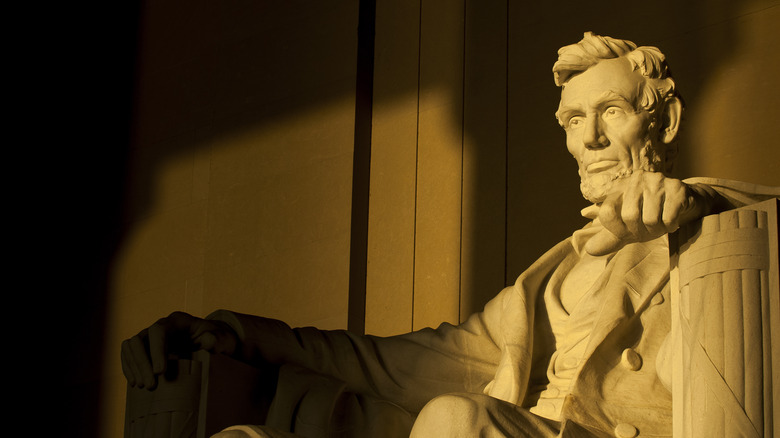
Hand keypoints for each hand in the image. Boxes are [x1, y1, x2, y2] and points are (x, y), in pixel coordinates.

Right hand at [121, 311, 237, 389]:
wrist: (214, 342)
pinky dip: (129, 368)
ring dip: (134, 366)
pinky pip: (129, 354)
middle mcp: (161, 326)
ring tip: (143, 386)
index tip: (160, 372)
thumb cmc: (219, 339)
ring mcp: (151, 337)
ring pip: (131, 346)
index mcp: (178, 321)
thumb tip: (207, 341)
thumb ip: (217, 340)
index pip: (159, 331)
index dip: (156, 350)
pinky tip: (135, 383)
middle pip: (140, 339)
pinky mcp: (146, 348)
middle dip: (142, 363)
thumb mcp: (224, 339)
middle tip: (151, 385)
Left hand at [583, 171, 714, 255]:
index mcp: (620, 188)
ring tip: (661, 222)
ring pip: (650, 219)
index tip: (628, 231)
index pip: (606, 213)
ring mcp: (657, 181)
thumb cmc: (651, 216)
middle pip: (629, 216)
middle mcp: (636, 180)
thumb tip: (589, 250)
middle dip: (640, 230)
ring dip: (657, 228)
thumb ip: (609, 238)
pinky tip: (672, 220)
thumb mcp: (628, 229)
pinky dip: (671, 225)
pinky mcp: (677, 188)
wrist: (684, 205)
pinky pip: (668, 217)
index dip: (617, 229)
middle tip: (649, 228)